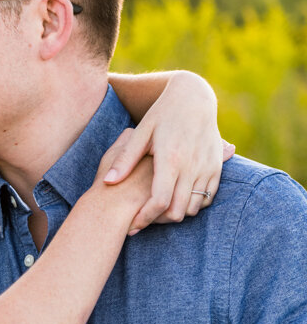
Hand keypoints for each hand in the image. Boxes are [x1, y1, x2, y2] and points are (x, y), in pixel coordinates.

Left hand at [103, 72, 233, 232]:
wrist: (194, 98)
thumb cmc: (162, 114)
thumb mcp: (141, 132)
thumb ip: (125, 159)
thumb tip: (107, 182)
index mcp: (170, 158)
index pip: (159, 201)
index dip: (145, 218)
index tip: (132, 226)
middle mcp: (192, 165)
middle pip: (177, 211)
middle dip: (159, 220)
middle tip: (143, 219)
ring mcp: (207, 167)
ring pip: (193, 208)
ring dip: (176, 213)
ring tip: (157, 209)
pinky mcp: (217, 167)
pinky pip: (207, 198)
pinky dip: (192, 203)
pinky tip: (176, 198)